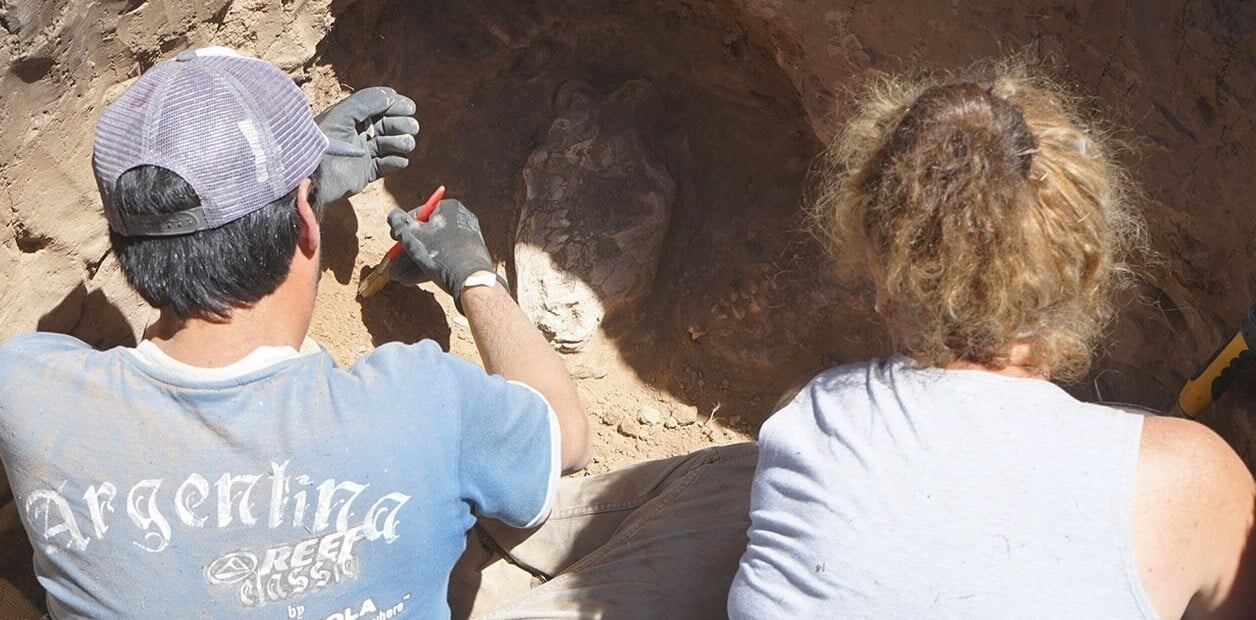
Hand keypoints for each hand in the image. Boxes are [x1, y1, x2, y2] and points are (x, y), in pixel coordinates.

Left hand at [314, 86, 418, 204]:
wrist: (317, 177)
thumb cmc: (325, 142)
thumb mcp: (343, 114)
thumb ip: (367, 101)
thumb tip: (392, 95)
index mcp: (353, 116)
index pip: (381, 106)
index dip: (397, 105)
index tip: (409, 108)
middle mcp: (360, 133)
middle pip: (392, 125)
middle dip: (402, 124)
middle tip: (409, 127)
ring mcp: (365, 153)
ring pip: (394, 144)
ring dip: (401, 142)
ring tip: (400, 145)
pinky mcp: (368, 172)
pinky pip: (390, 165)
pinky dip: (396, 161)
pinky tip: (393, 160)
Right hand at [387, 199, 494, 307]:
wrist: (470, 278)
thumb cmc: (440, 251)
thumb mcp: (412, 236)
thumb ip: (398, 224)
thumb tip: (393, 216)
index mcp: (449, 208)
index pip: (420, 214)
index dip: (403, 226)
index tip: (394, 238)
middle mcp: (460, 221)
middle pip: (426, 235)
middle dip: (405, 251)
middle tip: (392, 261)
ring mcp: (465, 241)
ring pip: (432, 251)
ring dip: (411, 263)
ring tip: (396, 276)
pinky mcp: (466, 259)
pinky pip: (442, 261)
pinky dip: (425, 268)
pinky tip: (408, 280)